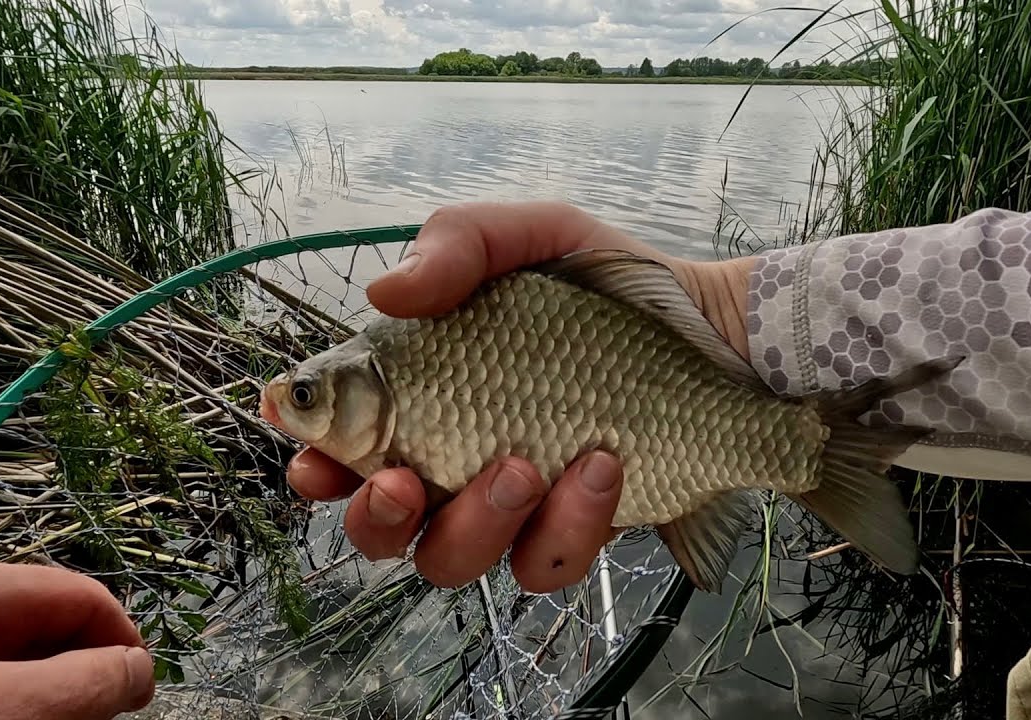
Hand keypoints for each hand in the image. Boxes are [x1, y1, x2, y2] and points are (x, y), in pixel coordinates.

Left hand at [0, 558, 154, 719]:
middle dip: (79, 676)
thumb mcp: (0, 713)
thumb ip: (82, 683)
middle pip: (47, 631)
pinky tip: (7, 719)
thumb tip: (138, 667)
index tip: (140, 697)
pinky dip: (5, 707)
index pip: (79, 596)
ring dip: (45, 698)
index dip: (122, 644)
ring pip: (14, 665)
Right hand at [286, 201, 755, 592]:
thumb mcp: (536, 235)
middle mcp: (453, 456)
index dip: (314, 458)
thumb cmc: (612, 285)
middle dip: (378, 518)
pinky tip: (604, 466)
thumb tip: (385, 290)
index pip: (343, 437)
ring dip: (476, 523)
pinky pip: (543, 563)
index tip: (314, 458)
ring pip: (452, 559)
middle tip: (407, 481)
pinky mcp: (573, 531)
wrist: (717, 333)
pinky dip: (566, 526)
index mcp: (424, 389)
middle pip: (381, 527)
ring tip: (528, 464)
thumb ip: (459, 244)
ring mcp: (512, 503)